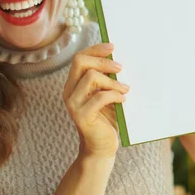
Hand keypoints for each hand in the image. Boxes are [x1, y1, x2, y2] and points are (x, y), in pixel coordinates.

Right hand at [63, 43, 128, 158]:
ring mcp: (73, 104)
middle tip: (120, 67)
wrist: (102, 147)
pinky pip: (99, 97)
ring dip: (112, 81)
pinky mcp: (82, 116)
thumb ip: (107, 78)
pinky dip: (114, 95)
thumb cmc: (107, 119)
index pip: (79, 58)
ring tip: (125, 89)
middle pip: (80, 62)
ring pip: (91, 77)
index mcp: (73, 84)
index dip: (95, 49)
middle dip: (103, 61)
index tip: (112, 47)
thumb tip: (120, 58)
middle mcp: (69, 92)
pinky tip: (123, 100)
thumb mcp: (106, 94)